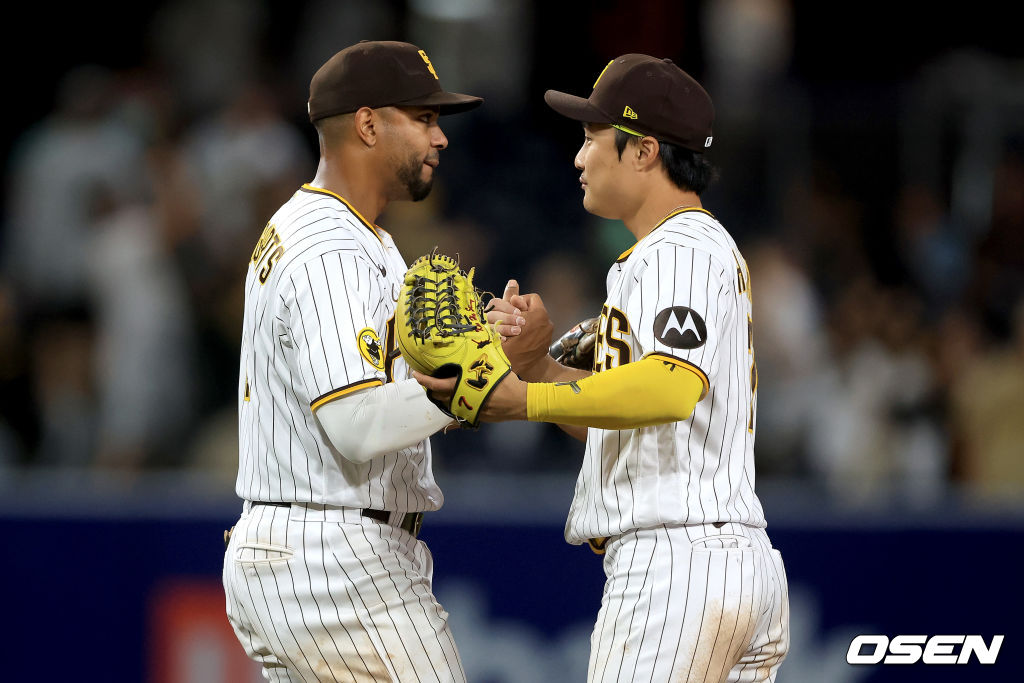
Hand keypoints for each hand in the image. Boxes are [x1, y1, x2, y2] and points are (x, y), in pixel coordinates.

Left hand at [413, 370, 527, 421]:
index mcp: (465, 386)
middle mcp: (463, 400)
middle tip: (427, 379)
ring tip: (440, 387)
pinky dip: (454, 404)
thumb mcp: (494, 366)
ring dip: (442, 396)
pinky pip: (459, 411)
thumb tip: (478, 342)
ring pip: (447, 405)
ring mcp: (468, 410)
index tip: (416, 374)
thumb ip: (481, 359)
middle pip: (439, 396)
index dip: (425, 380)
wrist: (521, 402)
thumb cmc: (508, 383)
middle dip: (431, 388)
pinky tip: (456, 398)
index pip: (438, 384)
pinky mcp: (474, 417)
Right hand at [485, 279, 526, 340]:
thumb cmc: (516, 322)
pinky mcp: (486, 340)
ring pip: (490, 326)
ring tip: (518, 331)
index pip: (496, 303)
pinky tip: (506, 340)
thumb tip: (512, 281)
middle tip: (522, 322)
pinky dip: (498, 338)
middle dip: (508, 317)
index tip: (519, 312)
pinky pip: (489, 338)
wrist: (516, 343)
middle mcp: (487, 316)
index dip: (508, 307)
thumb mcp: (517, 311)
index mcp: (494, 307)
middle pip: (493, 314)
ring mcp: (485, 329)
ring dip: (505, 328)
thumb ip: (516, 299)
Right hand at [493, 283, 554, 380]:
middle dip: (524, 312)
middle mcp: (547, 323)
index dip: (521, 302)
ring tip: (515, 330)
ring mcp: (548, 335)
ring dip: (526, 323)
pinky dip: (530, 332)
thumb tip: (513, 281)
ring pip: (537, 321)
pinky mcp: (546, 344)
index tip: (513, 309)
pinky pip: (538, 332)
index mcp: (539, 314)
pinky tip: (520, 338)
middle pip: (535, 310)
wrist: (513, 368)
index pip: (532, 298)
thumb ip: (510, 298)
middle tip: (513, 320)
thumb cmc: (506, 340)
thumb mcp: (505, 316)